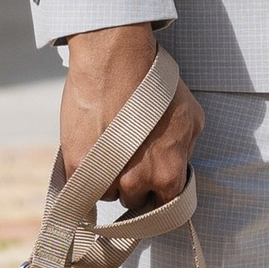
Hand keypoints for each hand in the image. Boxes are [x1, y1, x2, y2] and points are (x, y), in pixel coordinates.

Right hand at [58, 23, 203, 206]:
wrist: (115, 61)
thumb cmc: (155, 84)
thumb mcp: (191, 118)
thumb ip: (186, 151)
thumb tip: (180, 164)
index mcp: (169, 175)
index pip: (166, 206)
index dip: (159, 193)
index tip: (152, 184)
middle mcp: (137, 183)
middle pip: (133, 200)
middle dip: (133, 184)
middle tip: (129, 157)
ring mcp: (105, 177)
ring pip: (106, 193)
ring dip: (107, 178)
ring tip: (108, 147)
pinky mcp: (77, 166)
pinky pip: (79, 187)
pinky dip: (83, 175)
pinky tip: (89, 152)